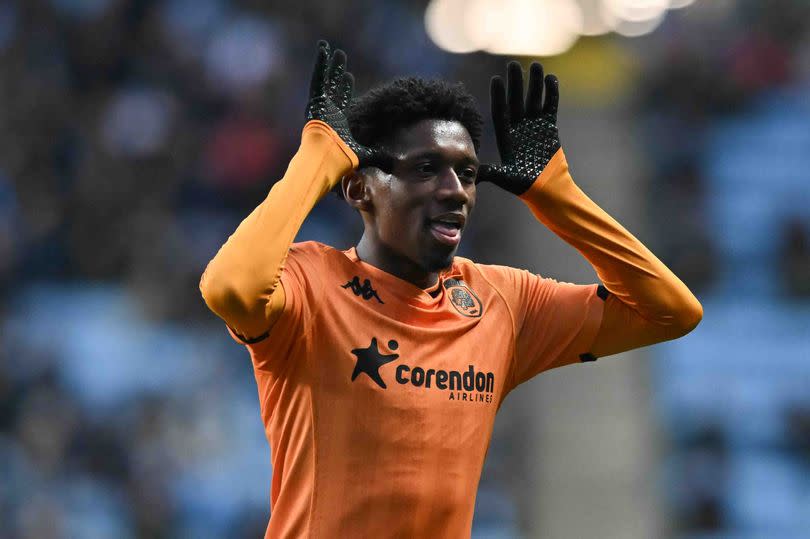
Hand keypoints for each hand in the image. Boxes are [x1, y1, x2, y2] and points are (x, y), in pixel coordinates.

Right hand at [306, 40, 391, 170]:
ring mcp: (320, 106)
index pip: (341, 101)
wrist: (328, 157)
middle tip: (340, 57)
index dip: (345, 89)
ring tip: (327, 47)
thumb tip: (394, 163)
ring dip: (328, 64)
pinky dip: (320, 64)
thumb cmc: (344, 158)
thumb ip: (378, 155)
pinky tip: (323, 49)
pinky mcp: (315, 101)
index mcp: (336, 122)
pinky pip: (318, 79)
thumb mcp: (365, 154)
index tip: (349, 77)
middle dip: (337, 72)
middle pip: (333, 87)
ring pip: (324, 80)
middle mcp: (327, 112)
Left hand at [478, 62, 560, 194]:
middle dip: (516, 83)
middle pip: (516, 101)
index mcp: (507, 137)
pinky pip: (550, 107)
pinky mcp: (550, 129)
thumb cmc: (523, 185)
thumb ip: (489, 172)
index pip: (501, 112)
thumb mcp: (503, 177)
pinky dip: (551, 94)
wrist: (545, 189)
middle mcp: (519, 129)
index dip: (499, 96)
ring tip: (536, 65)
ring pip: (534, 100)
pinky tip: (550, 79)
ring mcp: (535, 127)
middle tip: (513, 64)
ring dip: (535, 84)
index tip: (496, 80)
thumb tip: (472, 174)